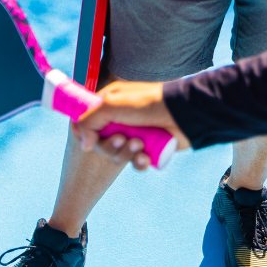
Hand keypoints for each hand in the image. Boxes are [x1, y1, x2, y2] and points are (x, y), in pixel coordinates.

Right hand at [73, 81, 190, 170]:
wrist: (183, 114)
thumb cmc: (147, 103)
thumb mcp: (110, 105)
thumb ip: (88, 121)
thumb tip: (85, 145)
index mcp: (108, 104)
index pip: (85, 121)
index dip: (83, 133)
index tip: (86, 140)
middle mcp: (119, 120)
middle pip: (99, 142)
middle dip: (109, 145)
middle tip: (123, 139)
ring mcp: (133, 134)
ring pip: (116, 155)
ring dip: (125, 154)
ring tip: (140, 145)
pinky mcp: (148, 149)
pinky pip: (134, 163)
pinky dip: (138, 162)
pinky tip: (146, 157)